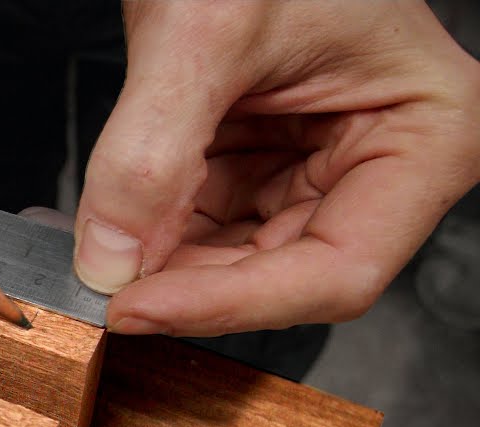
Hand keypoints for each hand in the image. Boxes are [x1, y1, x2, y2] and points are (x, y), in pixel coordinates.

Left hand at [70, 0, 479, 335]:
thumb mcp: (204, 32)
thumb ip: (151, 150)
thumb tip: (107, 260)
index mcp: (426, 133)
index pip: (336, 269)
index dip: (229, 303)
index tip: (136, 307)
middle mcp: (382, 161)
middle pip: (281, 273)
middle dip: (182, 282)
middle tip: (98, 287)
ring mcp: (320, 163)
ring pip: (233, 256)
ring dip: (155, 261)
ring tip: (87, 249)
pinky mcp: (265, 159)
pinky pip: (205, 220)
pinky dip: (146, 228)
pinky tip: (97, 224)